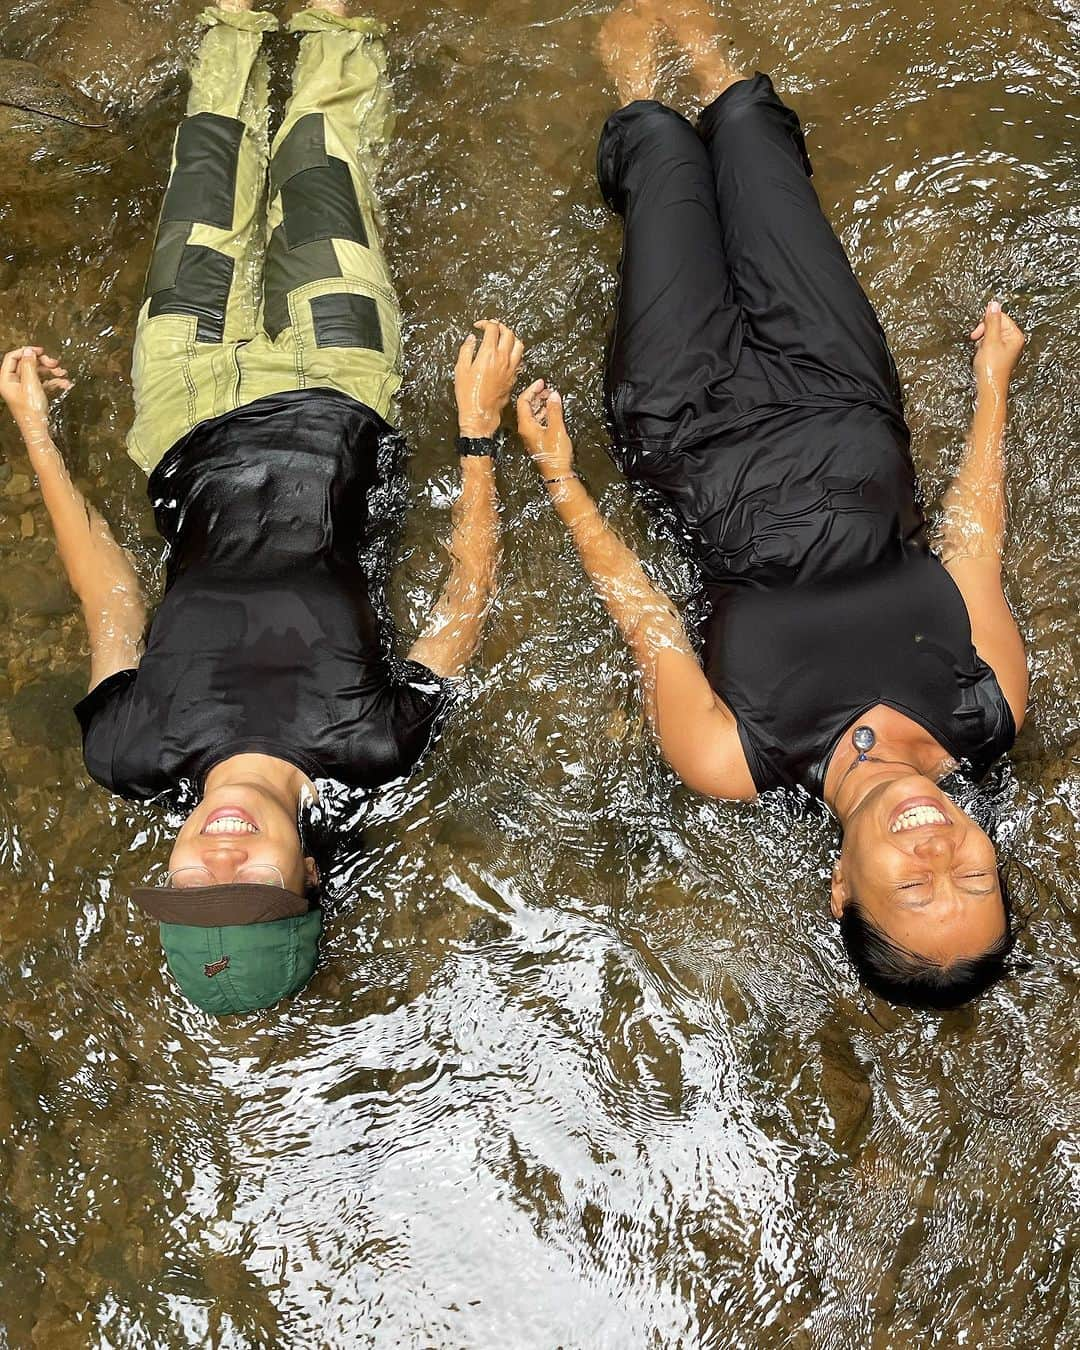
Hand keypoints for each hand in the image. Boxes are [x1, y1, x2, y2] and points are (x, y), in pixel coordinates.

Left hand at [0, 346, 72, 425]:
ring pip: (37, 373)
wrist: (38, 430)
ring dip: (51, 372)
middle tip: (54, 363)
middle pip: (26, 364)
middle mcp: (13, 382)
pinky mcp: (33, 394)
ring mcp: (23, 388)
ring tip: (62, 373)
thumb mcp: (31, 384)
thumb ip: (29, 365)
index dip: (26, 352)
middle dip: (42, 362)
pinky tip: (64, 384)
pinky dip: (54, 382)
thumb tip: (29, 351)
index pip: (12, 357)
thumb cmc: (31, 410)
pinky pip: (43, 383)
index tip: (41, 351)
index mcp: (6, 379)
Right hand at [455, 321, 524, 437]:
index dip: (485, 323)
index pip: (492, 329)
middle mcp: (503, 359)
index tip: (479, 326)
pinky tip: (507, 353)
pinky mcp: (514, 377)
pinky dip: (514, 351)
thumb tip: (471, 338)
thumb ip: (466, 350)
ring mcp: (511, 368)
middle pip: (508, 333)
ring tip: (502, 337)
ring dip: (511, 337)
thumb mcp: (461, 369)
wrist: (480, 413)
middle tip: (492, 327)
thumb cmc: (468, 394)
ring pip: (518, 344)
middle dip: (500, 326)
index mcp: (488, 354)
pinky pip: (519, 358)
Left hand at [516, 379, 574, 479]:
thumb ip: (554, 410)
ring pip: (533, 413)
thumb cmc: (555, 454)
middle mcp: (526, 429)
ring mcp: (531, 434)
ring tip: (552, 397)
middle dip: (537, 395)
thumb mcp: (557, 428)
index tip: (542, 382)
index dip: (532, 389)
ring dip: (541, 403)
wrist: (557, 473)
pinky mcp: (537, 438)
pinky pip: (538, 420)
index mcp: (526, 425)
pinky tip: (552, 410)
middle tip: (548, 389)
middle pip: (527, 406)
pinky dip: (544, 412)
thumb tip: (553, 395)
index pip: (523, 401)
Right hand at [970, 301, 1024, 393]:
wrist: (989, 387)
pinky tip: (981, 355)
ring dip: (982, 341)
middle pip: (996, 325)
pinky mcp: (999, 355)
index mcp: (1015, 335)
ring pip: (991, 335)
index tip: (977, 333)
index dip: (986, 323)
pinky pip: (990, 344)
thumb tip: (994, 304)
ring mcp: (1007, 348)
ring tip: (980, 351)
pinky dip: (983, 348)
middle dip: (984, 332)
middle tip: (976, 341)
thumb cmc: (991, 367)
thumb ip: (991, 321)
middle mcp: (1013, 340)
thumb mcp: (990, 341)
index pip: (1000, 317)